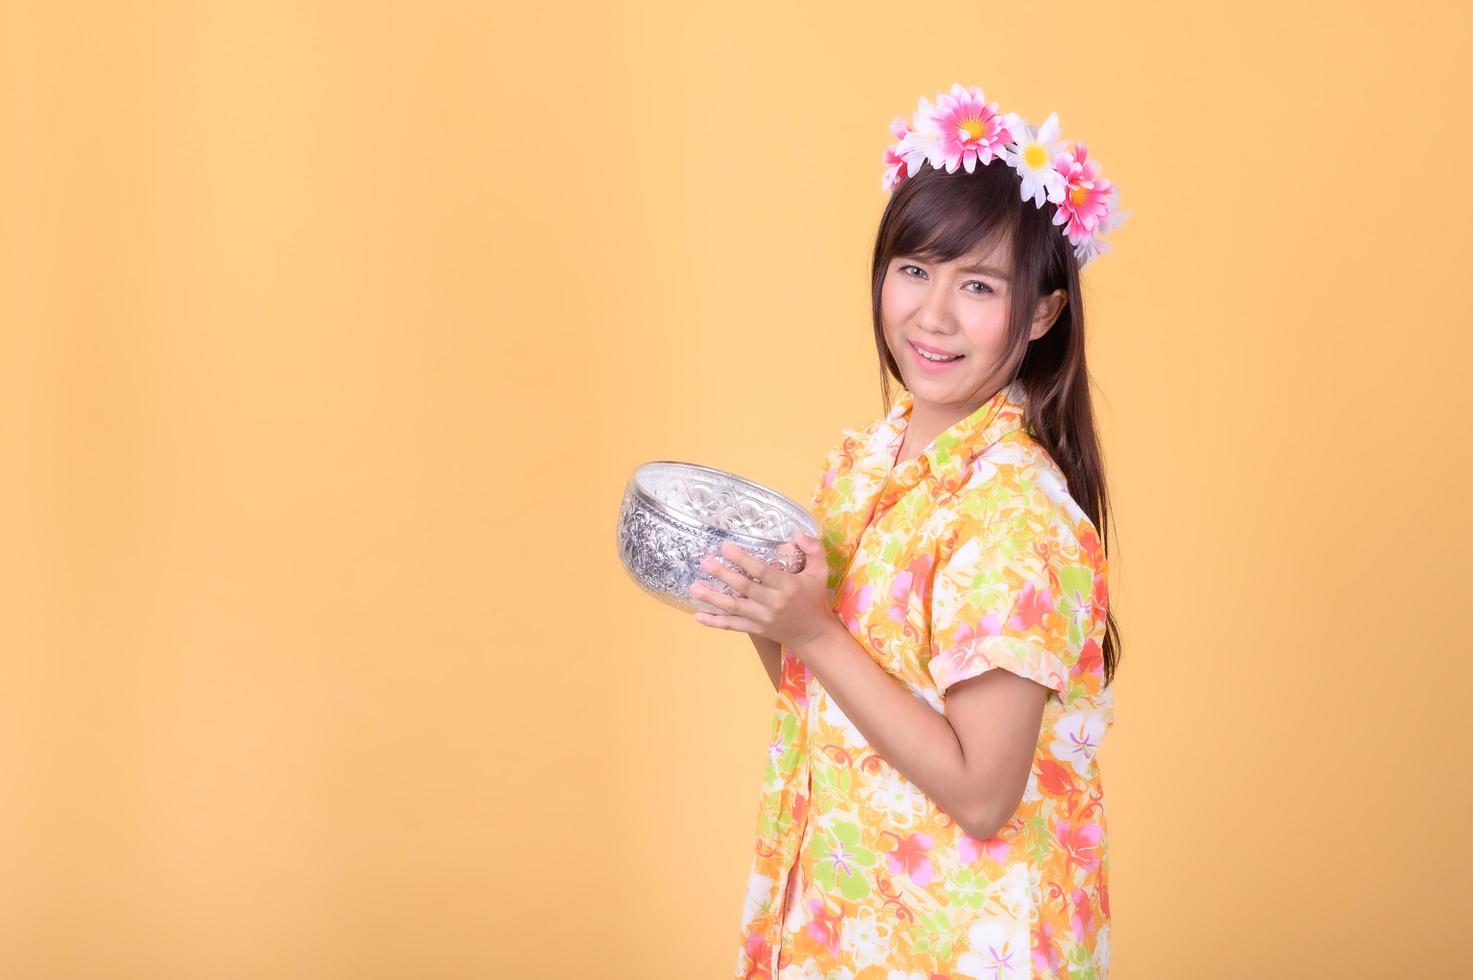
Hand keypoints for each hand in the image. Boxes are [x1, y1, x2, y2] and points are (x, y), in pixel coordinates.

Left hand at [688, 532, 837, 651]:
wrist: (813, 634)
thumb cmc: (815, 598)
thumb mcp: (821, 571)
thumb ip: (813, 549)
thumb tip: (796, 532)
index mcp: (788, 586)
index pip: (762, 571)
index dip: (742, 559)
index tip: (725, 547)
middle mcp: (773, 603)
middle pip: (744, 588)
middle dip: (722, 574)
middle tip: (704, 562)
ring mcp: (763, 618)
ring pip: (734, 607)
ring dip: (712, 598)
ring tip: (694, 587)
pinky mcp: (756, 629)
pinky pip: (732, 626)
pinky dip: (714, 622)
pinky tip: (698, 615)